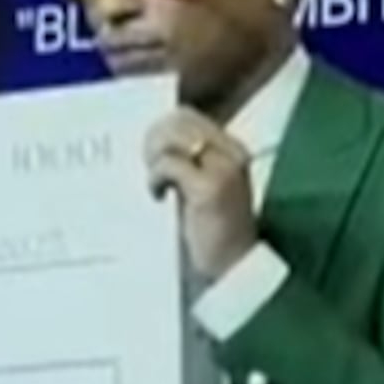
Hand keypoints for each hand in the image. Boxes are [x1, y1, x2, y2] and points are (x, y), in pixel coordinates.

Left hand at [142, 109, 260, 279]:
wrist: (234, 267)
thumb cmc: (214, 230)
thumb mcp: (203, 186)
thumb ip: (187, 161)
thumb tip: (152, 139)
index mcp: (233, 149)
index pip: (188, 116)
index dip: (161, 127)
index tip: (149, 153)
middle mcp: (233, 153)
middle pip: (179, 121)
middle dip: (155, 140)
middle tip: (148, 167)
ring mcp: (223, 169)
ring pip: (173, 138)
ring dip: (154, 158)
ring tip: (156, 183)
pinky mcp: (210, 188)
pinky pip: (169, 164)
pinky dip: (155, 179)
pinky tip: (158, 196)